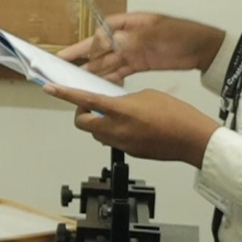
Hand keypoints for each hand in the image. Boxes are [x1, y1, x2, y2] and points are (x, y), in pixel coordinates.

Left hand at [43, 86, 220, 166]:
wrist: (192, 139)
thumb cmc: (175, 114)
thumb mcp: (147, 96)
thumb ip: (124, 99)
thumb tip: (116, 105)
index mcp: (120, 111)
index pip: (85, 101)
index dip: (64, 95)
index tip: (49, 89)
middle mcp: (116, 130)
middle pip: (83, 124)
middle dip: (81, 114)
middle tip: (90, 106)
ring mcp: (121, 144)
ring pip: (96, 134)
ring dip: (98, 124)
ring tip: (115, 114)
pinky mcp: (130, 153)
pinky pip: (113, 141)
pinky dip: (114, 132)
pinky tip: (132, 126)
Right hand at [57, 13, 226, 81]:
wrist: (203, 49)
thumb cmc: (181, 34)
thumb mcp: (156, 33)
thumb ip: (131, 38)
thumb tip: (109, 42)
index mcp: (129, 23)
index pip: (102, 32)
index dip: (89, 44)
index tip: (80, 55)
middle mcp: (126, 37)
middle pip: (100, 48)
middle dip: (82, 58)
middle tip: (62, 66)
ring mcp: (132, 51)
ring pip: (107, 62)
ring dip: (93, 71)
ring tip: (76, 81)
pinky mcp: (139, 64)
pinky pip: (119, 71)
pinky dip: (109, 78)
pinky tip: (98, 86)